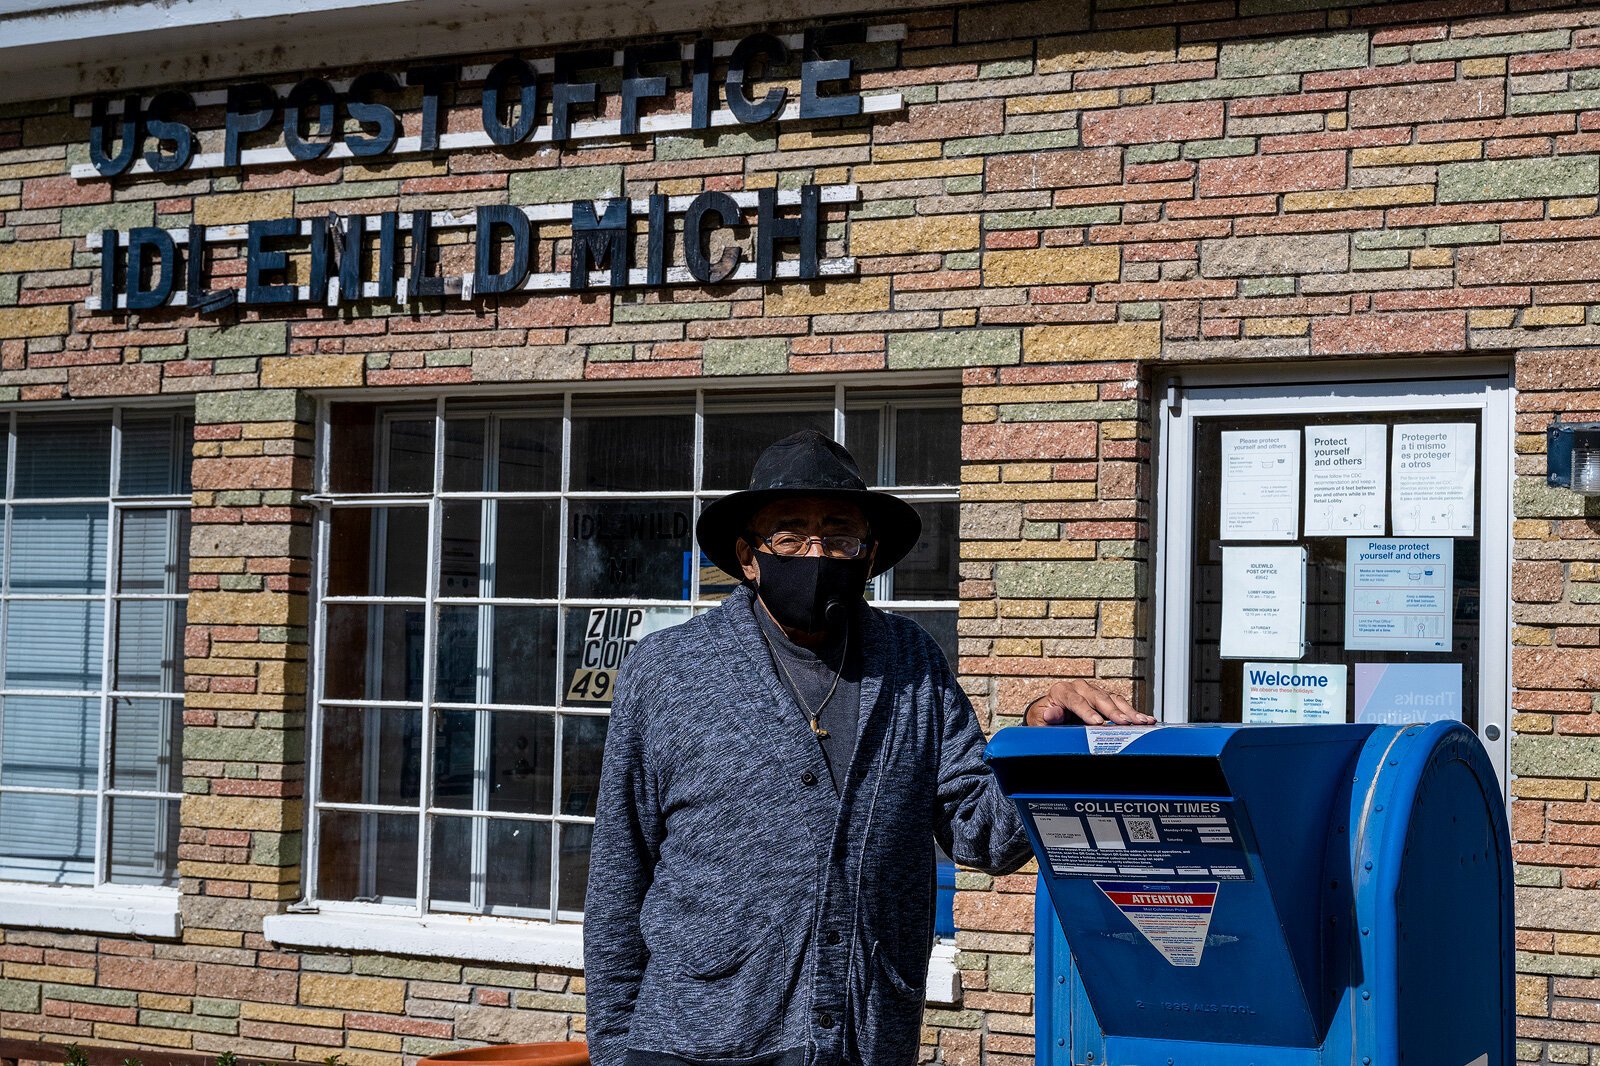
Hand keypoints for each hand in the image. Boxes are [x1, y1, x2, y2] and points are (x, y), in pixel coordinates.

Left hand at [1025, 679, 1154, 726]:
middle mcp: (1080, 688)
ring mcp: (1094, 692)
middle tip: (1124, 723)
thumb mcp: (1041, 719)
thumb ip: (1048, 717)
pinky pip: (1120, 703)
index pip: (1076, 701)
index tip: (1097, 722)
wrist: (1051, 714)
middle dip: (1113, 711)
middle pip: (1098, 698)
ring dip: (1128, 711)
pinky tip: (1145, 719)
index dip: (1087, 712)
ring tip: (1141, 721)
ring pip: (1113, 700)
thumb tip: (1051, 713)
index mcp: (1062, 691)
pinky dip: (1133, 712)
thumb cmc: (1046, 718)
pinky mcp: (1105, 698)